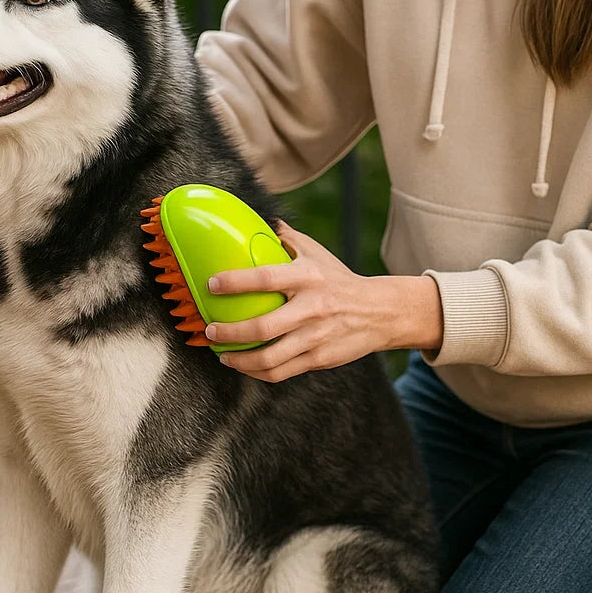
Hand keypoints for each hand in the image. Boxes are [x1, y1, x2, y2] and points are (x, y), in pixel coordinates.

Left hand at [205, 221, 442, 381]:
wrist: (380, 312)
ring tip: (222, 354)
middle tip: (211, 331)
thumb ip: (288, 238)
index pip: (266, 277)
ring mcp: (316, 337)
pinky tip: (245, 366)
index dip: (235, 282)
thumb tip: (258, 220)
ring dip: (239, 360)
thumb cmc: (339, 280)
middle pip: (263, 327)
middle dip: (230, 333)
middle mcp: (312, 308)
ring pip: (269, 358)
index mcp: (308, 277)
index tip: (211, 284)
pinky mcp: (319, 358)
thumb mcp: (317, 253)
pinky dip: (257, 372)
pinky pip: (281, 372)